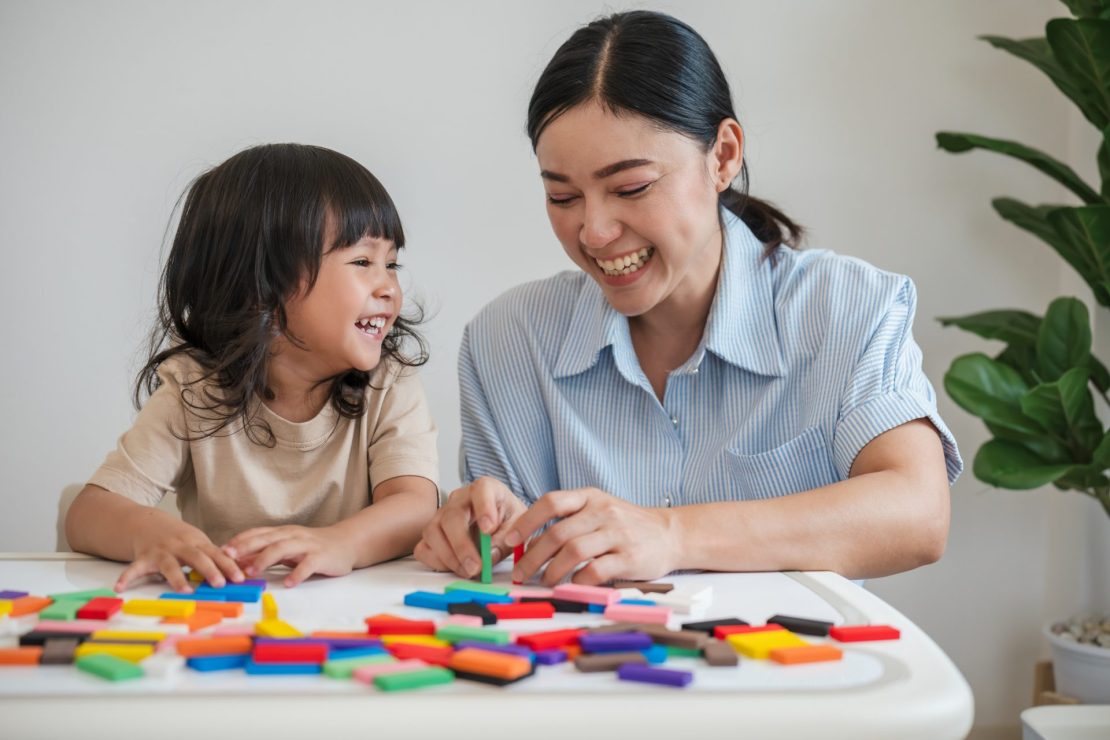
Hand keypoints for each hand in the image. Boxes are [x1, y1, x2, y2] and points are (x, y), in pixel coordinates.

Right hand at [116, 522, 243, 592]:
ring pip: (170, 565)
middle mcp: (180, 546)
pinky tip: (120, 588)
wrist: (147, 523)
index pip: (216, 554)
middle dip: (209, 570)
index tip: (240, 578)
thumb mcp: (198, 542)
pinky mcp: (143, 557)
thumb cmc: (179, 537)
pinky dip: (126, 578)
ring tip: (185, 590)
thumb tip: (238, 571)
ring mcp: (161, 551)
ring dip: (177, 578)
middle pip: (197, 557)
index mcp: (197, 542)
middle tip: (220, 583)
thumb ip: (213, 556)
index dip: (228, 565)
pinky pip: (134, 568)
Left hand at [223, 525, 357, 587]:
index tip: (221, 551)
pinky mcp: (321, 556)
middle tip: (229, 559)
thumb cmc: (313, 547)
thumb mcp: (288, 548)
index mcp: (283, 532)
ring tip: (252, 572)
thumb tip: (240, 563)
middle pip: (267, 538)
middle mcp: (293, 535)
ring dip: (265, 559)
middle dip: (246, 547)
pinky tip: (289, 583)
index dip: (240, 541)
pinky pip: (308, 564)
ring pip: (283, 548)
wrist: (346, 542)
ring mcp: (307, 545)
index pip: (258, 533)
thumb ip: (266, 554)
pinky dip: (298, 573)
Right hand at [414, 476, 526, 577]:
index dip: (483, 508)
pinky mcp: (433, 534)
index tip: (489, 529)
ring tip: (469, 572)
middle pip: (452, 517)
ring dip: (449, 557)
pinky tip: (456, 568)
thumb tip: (489, 555)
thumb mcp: (518, 525)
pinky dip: (437, 562)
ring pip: (433, 532)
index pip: (481, 490)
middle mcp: (459, 499)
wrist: (499, 521)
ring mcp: (442, 515)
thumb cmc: (508, 519)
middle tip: (476, 567)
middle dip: (462, 546)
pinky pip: (424, 548)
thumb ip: (507, 538)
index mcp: (485, 488)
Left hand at [505, 488, 678, 586]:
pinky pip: (596, 570)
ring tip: (543, 582)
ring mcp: (617, 534)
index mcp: (590, 497)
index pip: (551, 502)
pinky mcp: (630, 557)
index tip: (510, 539)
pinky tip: (572, 585)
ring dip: (552, 571)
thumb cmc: (626, 524)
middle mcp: (602, 511)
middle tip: (520, 573)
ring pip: (573, 552)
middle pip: (558, 533)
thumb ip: (569, 519)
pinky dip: (578, 580)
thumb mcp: (598, 509)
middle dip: (533, 556)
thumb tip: (529, 541)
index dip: (527, 521)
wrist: (670, 533)